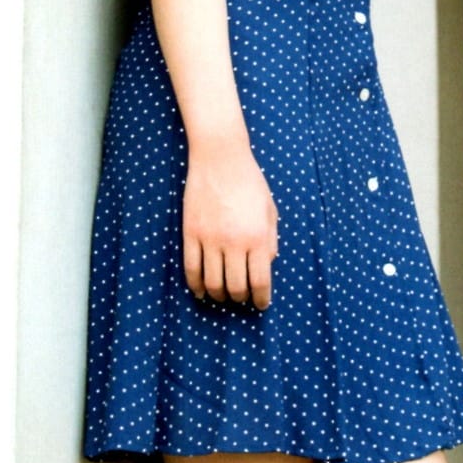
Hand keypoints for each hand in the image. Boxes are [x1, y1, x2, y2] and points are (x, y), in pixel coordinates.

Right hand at [182, 141, 277, 308]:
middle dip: (240, 299)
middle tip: (242, 300)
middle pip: (236, 287)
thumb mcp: (270, 209)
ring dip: (219, 295)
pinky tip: (201, 291)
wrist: (220, 157)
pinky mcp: (191, 233)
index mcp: (258, 237)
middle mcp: (234, 242)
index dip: (261, 298)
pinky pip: (191, 268)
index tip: (261, 304)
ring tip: (223, 296)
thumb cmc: (250, 182)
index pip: (260, 281)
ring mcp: (210, 239)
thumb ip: (271, 239)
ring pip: (212, 282)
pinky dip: (196, 285)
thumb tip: (268, 265)